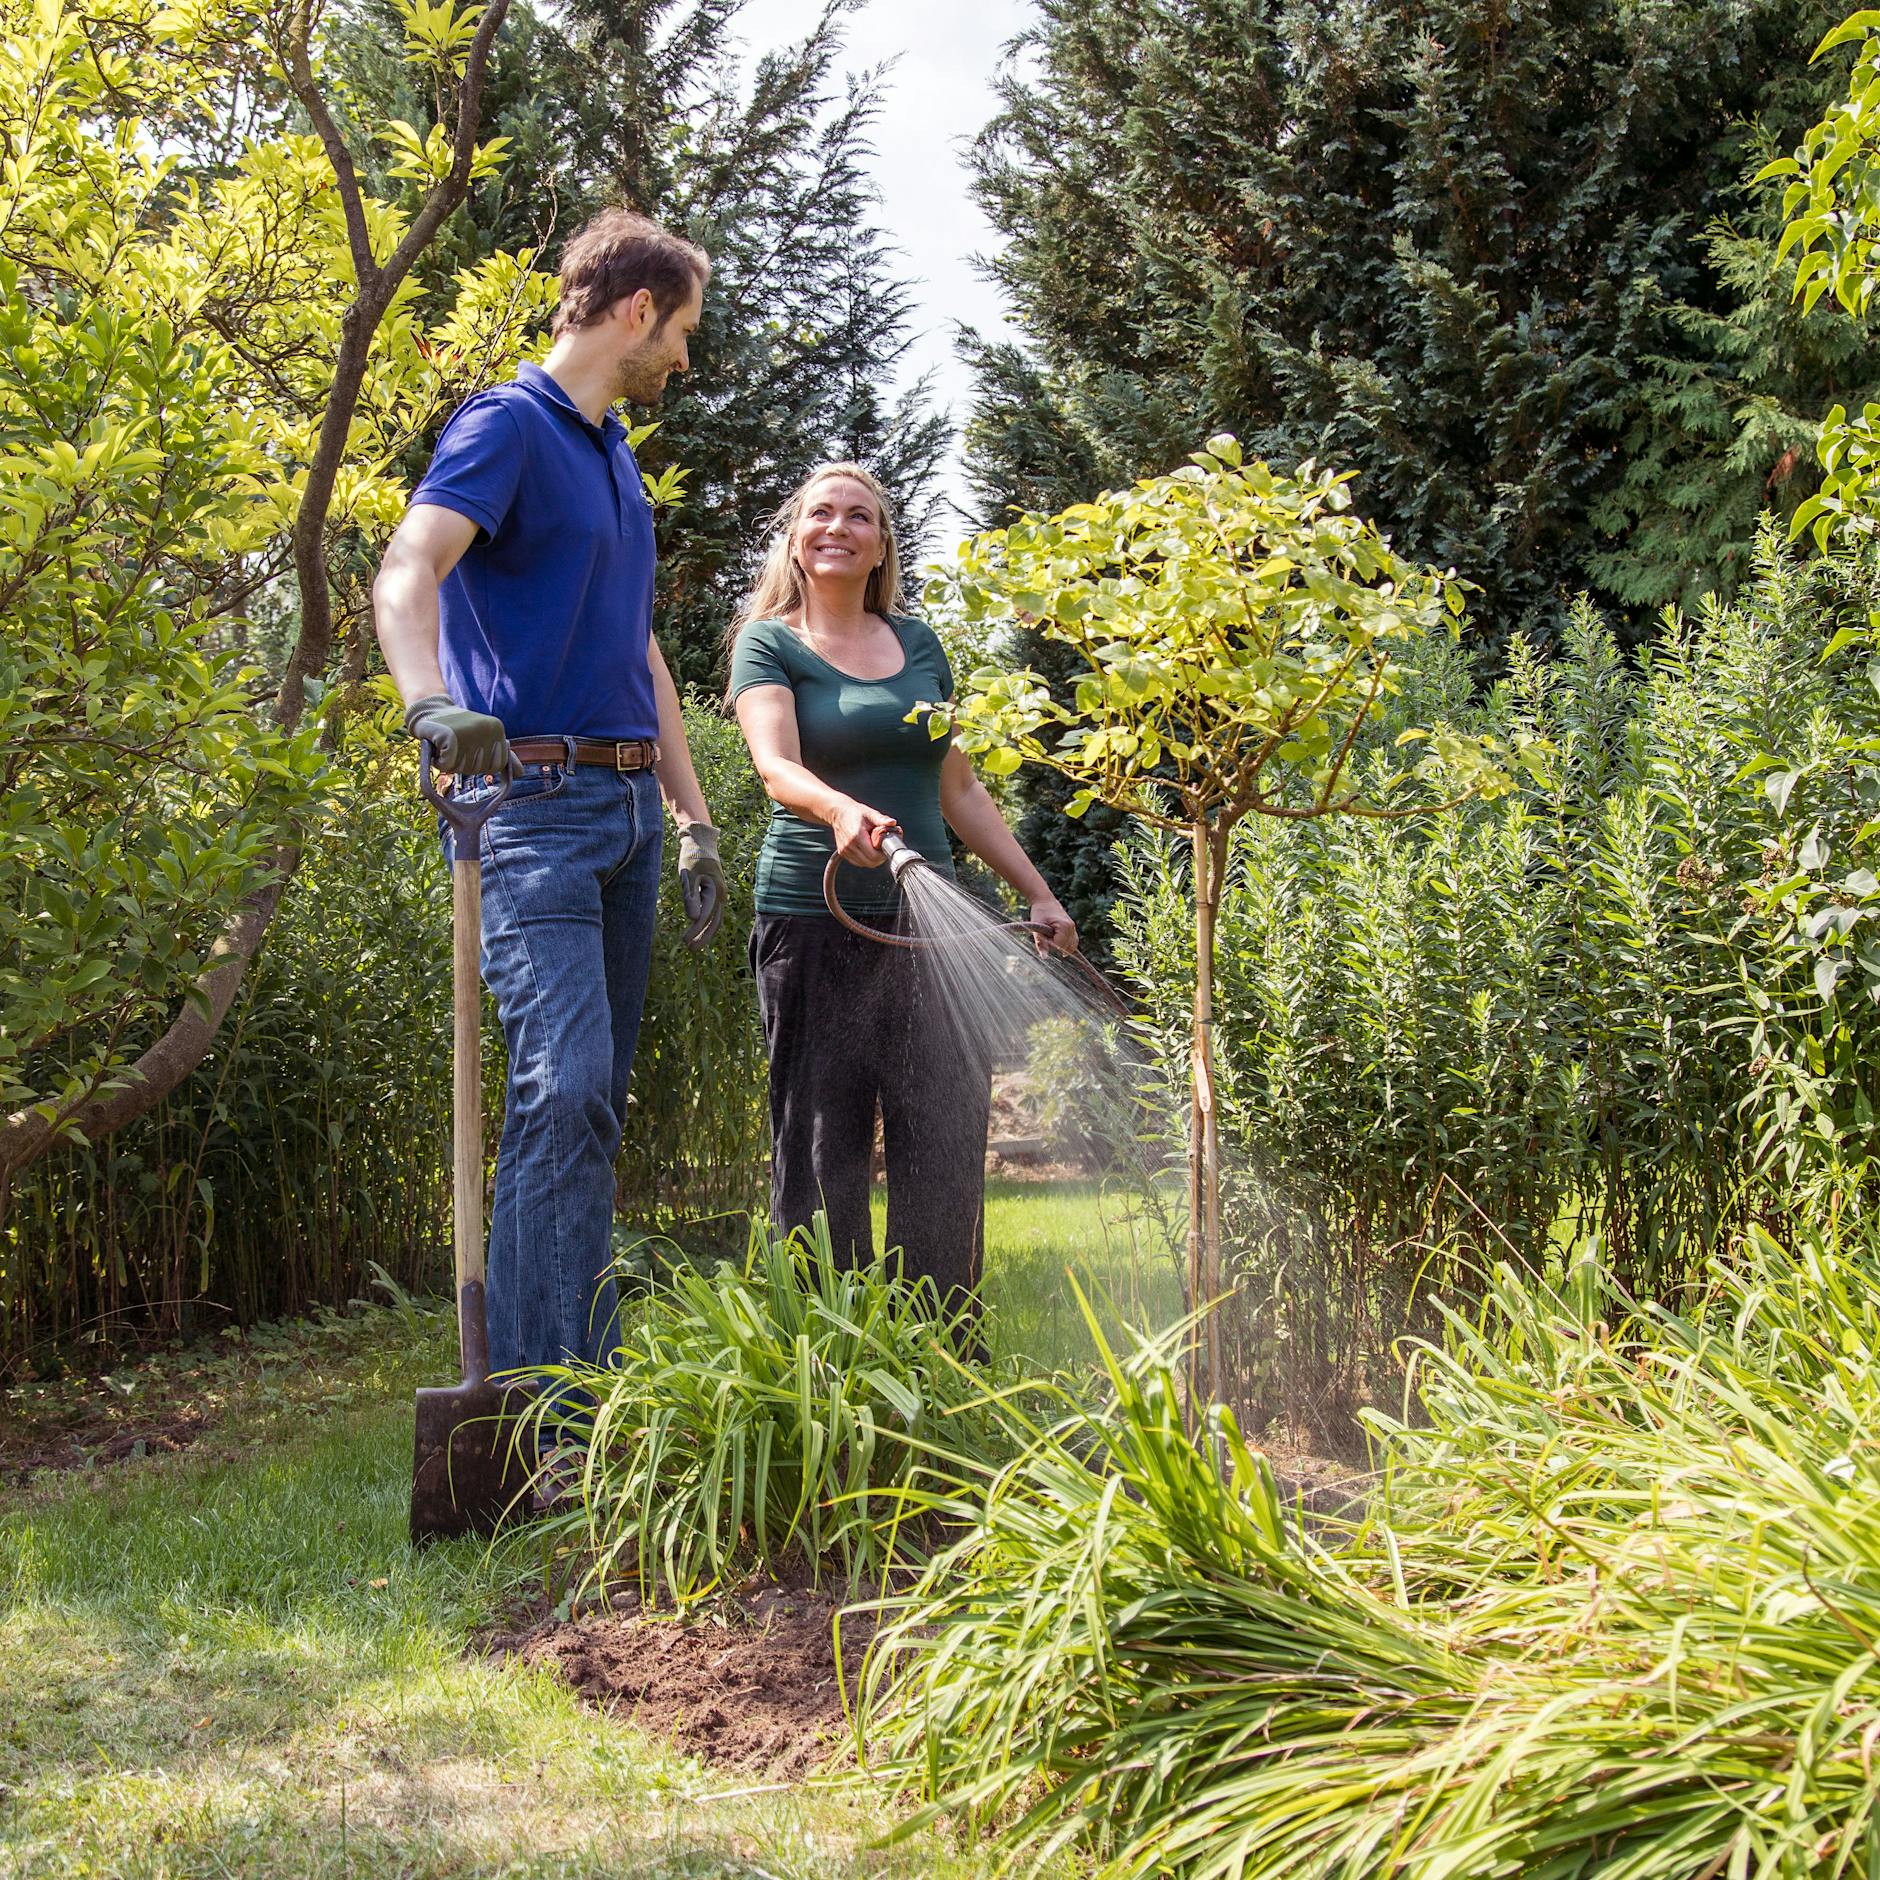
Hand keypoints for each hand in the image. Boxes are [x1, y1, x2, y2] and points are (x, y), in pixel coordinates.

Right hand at [404, 693, 520, 778]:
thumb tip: (520, 774)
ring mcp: (468, 732)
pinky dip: (439, 762)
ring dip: (451, 762)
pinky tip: (438, 747)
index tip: (470, 747)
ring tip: (447, 745)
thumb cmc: (459, 729)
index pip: (497, 766)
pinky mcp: (449, 737)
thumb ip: (502, 755)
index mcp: (497, 729)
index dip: (481, 763)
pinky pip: (447, 765)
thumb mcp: (484, 739)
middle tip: (456, 745)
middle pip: (479, 769)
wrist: (430, 712)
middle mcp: (486, 729)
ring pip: (462, 769)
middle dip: (464, 763)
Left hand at [676, 821, 724, 948]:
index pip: (705, 916)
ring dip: (705, 933)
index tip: (685, 941)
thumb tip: (693, 918)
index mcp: (716, 890)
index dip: (695, 930)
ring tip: (693, 946)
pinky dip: (706, 923)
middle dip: (703, 937)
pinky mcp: (715, 894)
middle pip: (714, 922)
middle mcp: (721, 895)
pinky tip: (697, 930)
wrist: (701, 843)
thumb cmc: (692, 857)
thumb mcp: (688, 875)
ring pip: (715, 919)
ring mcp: (720, 895)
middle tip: (690, 949)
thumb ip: (690, 897)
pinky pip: (713, 913)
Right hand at [830, 800, 897, 867]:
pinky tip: (867, 850)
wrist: (838, 813)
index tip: (887, 847)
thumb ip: (881, 819)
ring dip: (872, 859)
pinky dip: (865, 859)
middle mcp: (849, 845)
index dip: (883, 854)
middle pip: (870, 862)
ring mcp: (845, 850)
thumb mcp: (870, 813)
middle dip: (880, 858)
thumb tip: (892, 822)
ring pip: (864, 864)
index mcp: (857, 836)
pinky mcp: (843, 853)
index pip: (874, 855)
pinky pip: (858, 862)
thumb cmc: (854, 812)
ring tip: (875, 848)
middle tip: (883, 848)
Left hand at [1029, 895, 1077, 955]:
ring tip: (1052, 940)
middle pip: (1067, 947)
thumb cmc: (1039, 913)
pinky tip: (1061, 947)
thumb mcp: (1037, 928)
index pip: (1060, 945)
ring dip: (1062, 947)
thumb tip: (1044, 958)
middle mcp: (1071, 927)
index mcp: (1064, 926)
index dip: (1051, 945)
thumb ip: (1041, 944)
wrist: (1045, 901)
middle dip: (1056, 946)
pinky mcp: (1072, 928)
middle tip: (1047, 937)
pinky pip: (1074, 941)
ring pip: (1072, 946)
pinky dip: (1068, 945)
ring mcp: (1073, 927)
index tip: (1044, 937)